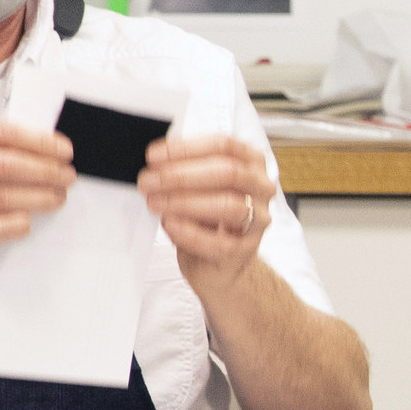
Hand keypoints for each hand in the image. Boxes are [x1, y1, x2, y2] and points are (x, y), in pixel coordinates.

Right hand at [0, 120, 73, 273]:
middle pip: (6, 166)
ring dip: (39, 198)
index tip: (63, 149)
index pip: (0, 134)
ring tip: (57, 196)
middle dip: (46, 171)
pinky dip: (17, 223)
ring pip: (3, 198)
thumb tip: (35, 139)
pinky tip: (28, 219)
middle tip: (66, 175)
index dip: (39, 141)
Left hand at [138, 135, 278, 288]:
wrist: (219, 263)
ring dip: (185, 202)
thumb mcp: (198, 187)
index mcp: (251, 163)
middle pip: (229, 173)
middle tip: (150, 181)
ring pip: (229, 205)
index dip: (187, 149)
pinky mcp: (247, 249)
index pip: (224, 146)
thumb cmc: (207, 219)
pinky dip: (191, 233)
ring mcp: (258, 220)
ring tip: (156, 203)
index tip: (154, 156)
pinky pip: (220, 242)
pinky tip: (171, 225)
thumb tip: (157, 163)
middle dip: (182, 176)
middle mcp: (260, 189)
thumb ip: (185, 170)